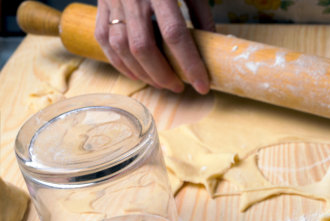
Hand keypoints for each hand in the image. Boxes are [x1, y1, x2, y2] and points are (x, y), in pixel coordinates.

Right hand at [94, 0, 213, 93]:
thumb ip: (200, 13)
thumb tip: (212, 45)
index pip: (175, 34)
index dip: (189, 64)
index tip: (202, 85)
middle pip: (144, 47)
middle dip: (163, 75)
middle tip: (180, 87)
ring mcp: (113, 1)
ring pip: (122, 48)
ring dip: (143, 73)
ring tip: (162, 83)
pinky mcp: (100, 5)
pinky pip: (105, 41)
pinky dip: (120, 63)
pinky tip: (137, 74)